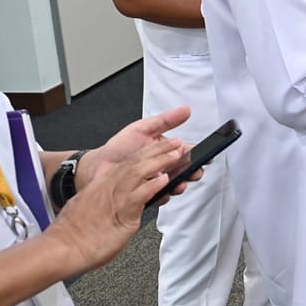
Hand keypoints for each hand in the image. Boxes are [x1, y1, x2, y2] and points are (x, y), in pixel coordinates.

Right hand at [47, 138, 184, 273]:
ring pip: (139, 173)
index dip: (147, 151)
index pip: (128, 162)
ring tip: (177, 154)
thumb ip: (102, 198)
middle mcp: (109, 186)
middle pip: (136, 162)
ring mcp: (115, 198)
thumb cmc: (73, 233)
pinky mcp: (120, 214)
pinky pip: (139, 196)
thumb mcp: (87, 206)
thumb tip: (112, 199)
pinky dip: (152, 186)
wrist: (62, 247)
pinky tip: (164, 180)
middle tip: (177, 143)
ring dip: (160, 162)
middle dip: (158, 150)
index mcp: (102, 184)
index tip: (162, 145)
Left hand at [74, 106, 190, 193]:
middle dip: (193, 172)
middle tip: (193, 171)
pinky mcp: (149, 193)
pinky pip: (160, 195)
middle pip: (187, 171)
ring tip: (178, 183)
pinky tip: (161, 189)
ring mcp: (158, 181)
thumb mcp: (143, 128)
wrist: (100, 165)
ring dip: (180, 184)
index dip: (199, 155)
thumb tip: (185, 110)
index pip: (189, 153)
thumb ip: (166, 120)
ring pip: (176, 184)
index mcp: (167, 150)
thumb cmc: (120, 147)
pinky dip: (163, 194)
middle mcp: (165, 166)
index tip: (205, 156)